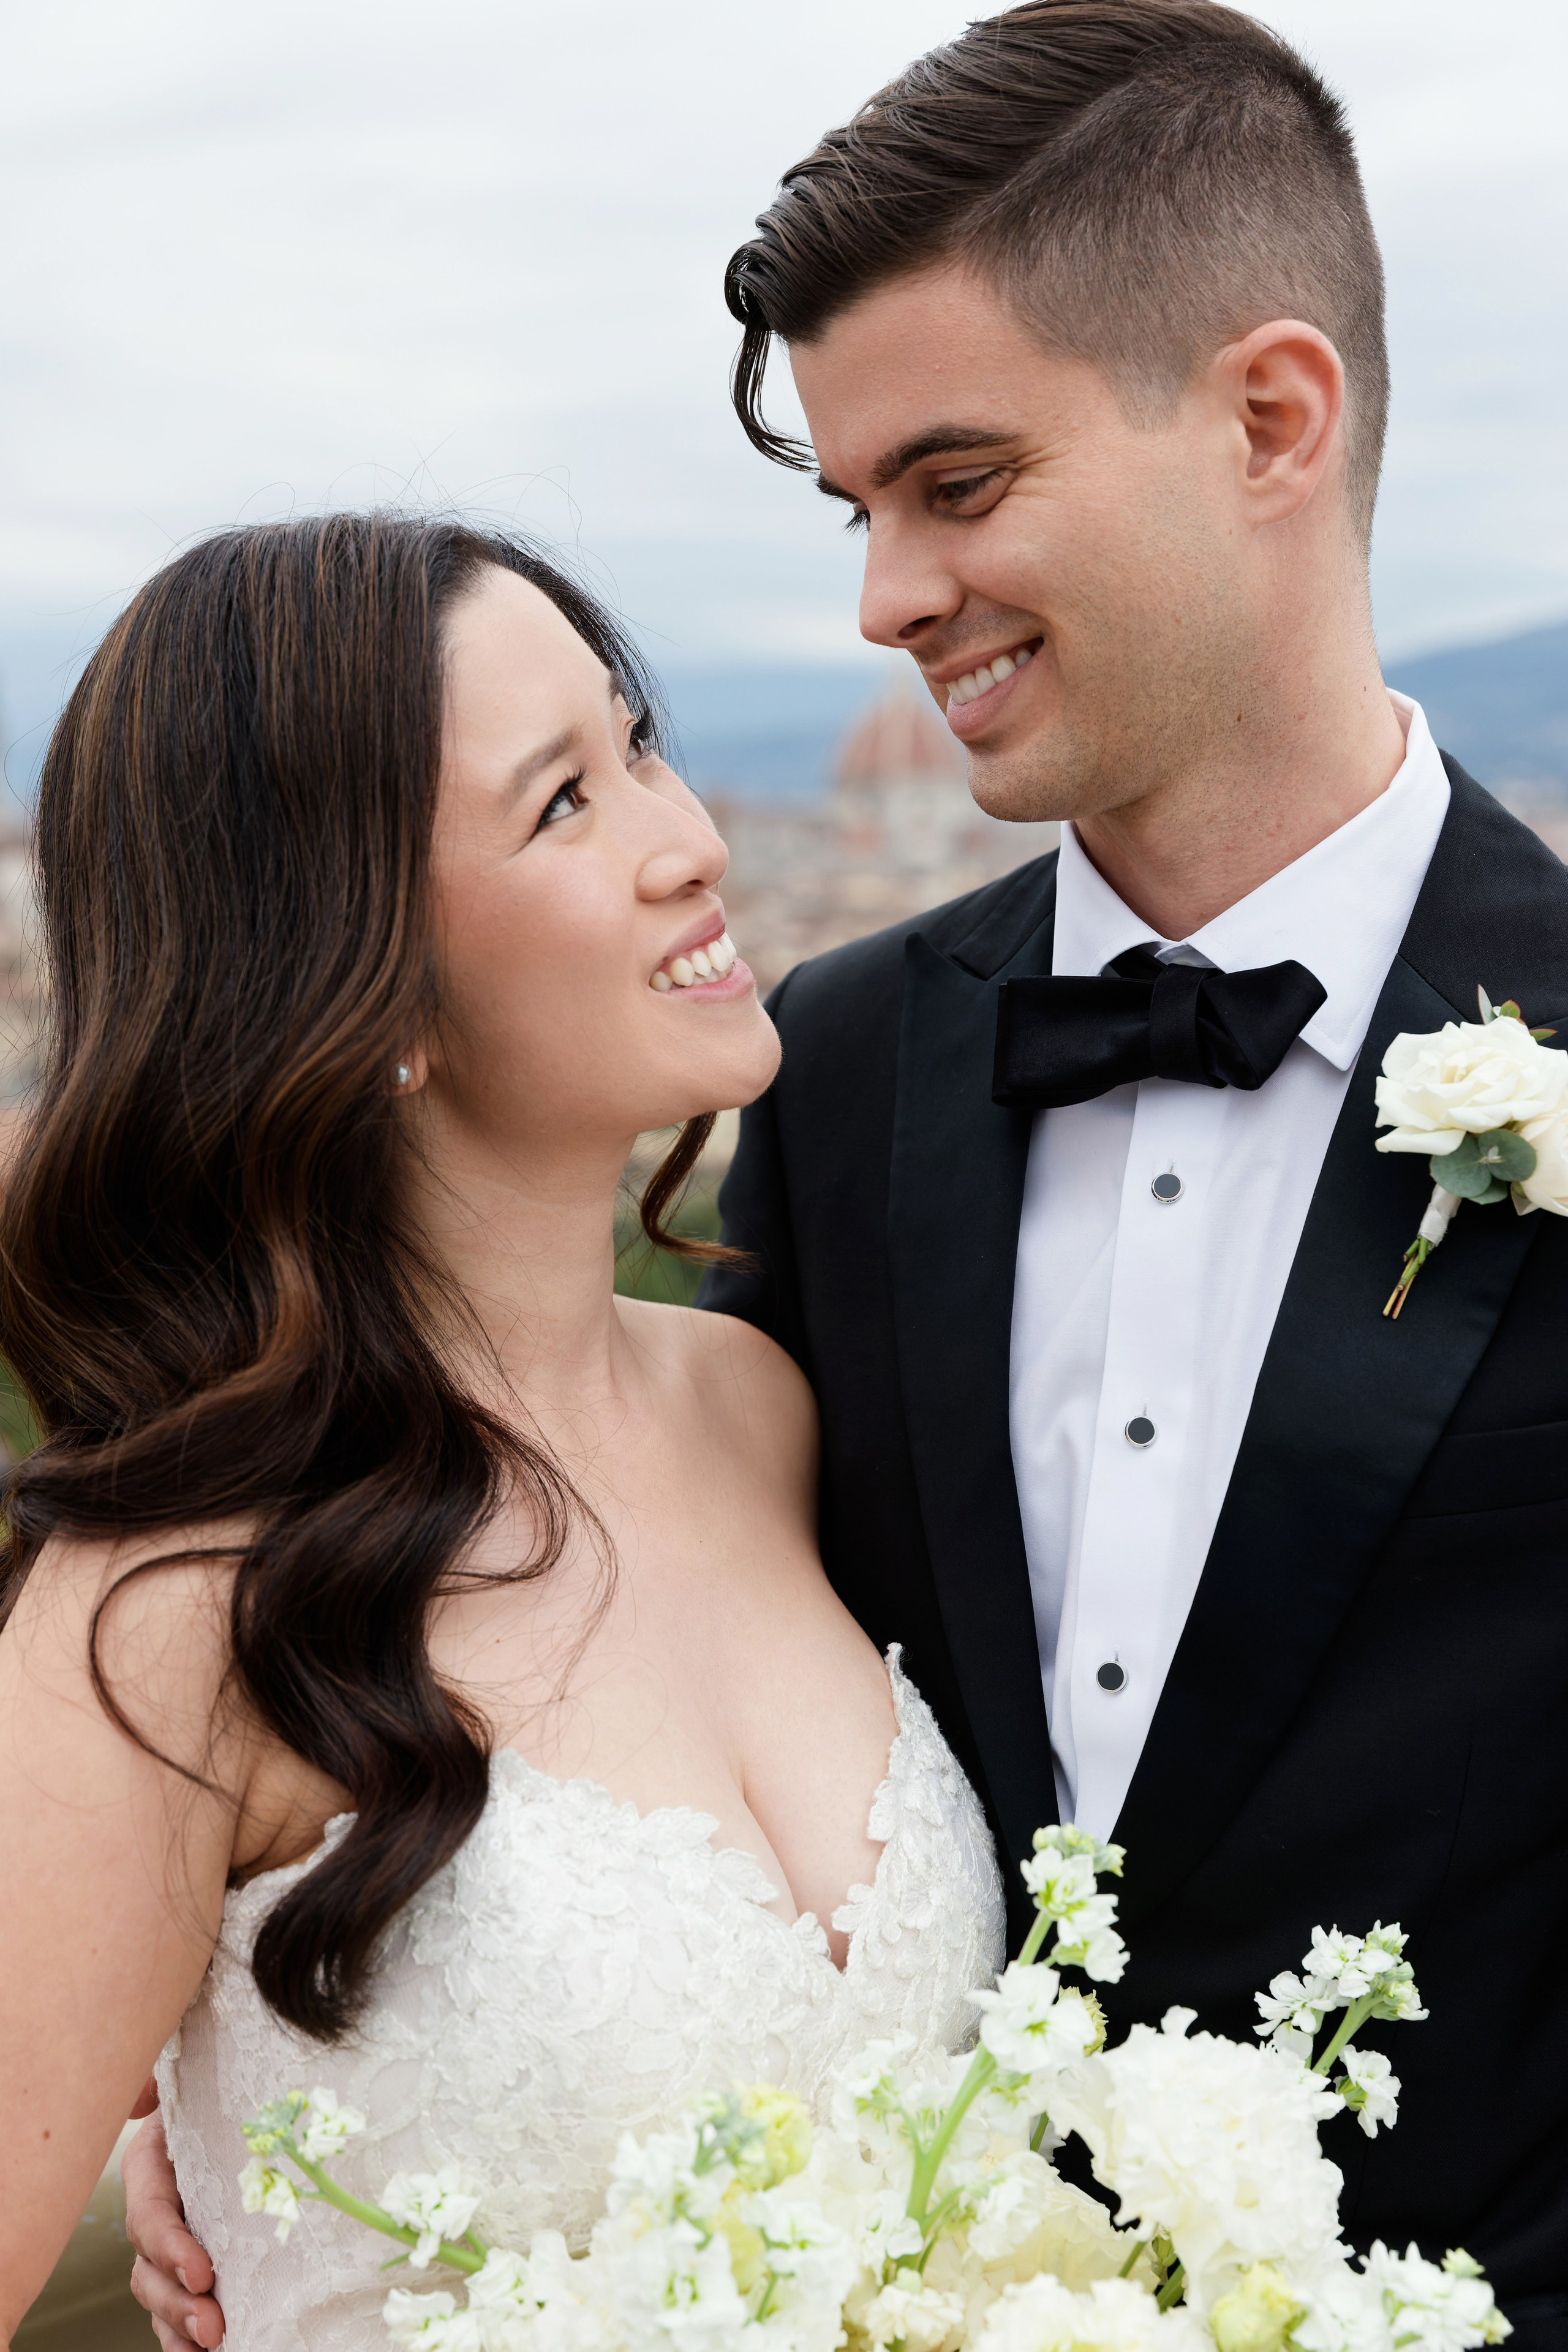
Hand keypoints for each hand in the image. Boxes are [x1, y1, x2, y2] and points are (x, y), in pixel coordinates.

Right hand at [123, 2086, 223, 2347]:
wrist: (251, 2104)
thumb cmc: (221, 2084)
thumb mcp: (191, 2073)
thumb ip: (160, 2081)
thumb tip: (136, 2101)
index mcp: (151, 2170)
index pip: (150, 2218)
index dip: (170, 2248)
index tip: (204, 2272)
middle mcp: (157, 2214)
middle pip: (149, 2271)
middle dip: (176, 2303)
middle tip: (212, 2323)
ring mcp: (172, 2246)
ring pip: (161, 2298)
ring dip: (181, 2327)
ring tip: (215, 2341)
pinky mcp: (194, 2268)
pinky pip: (178, 2313)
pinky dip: (184, 2340)